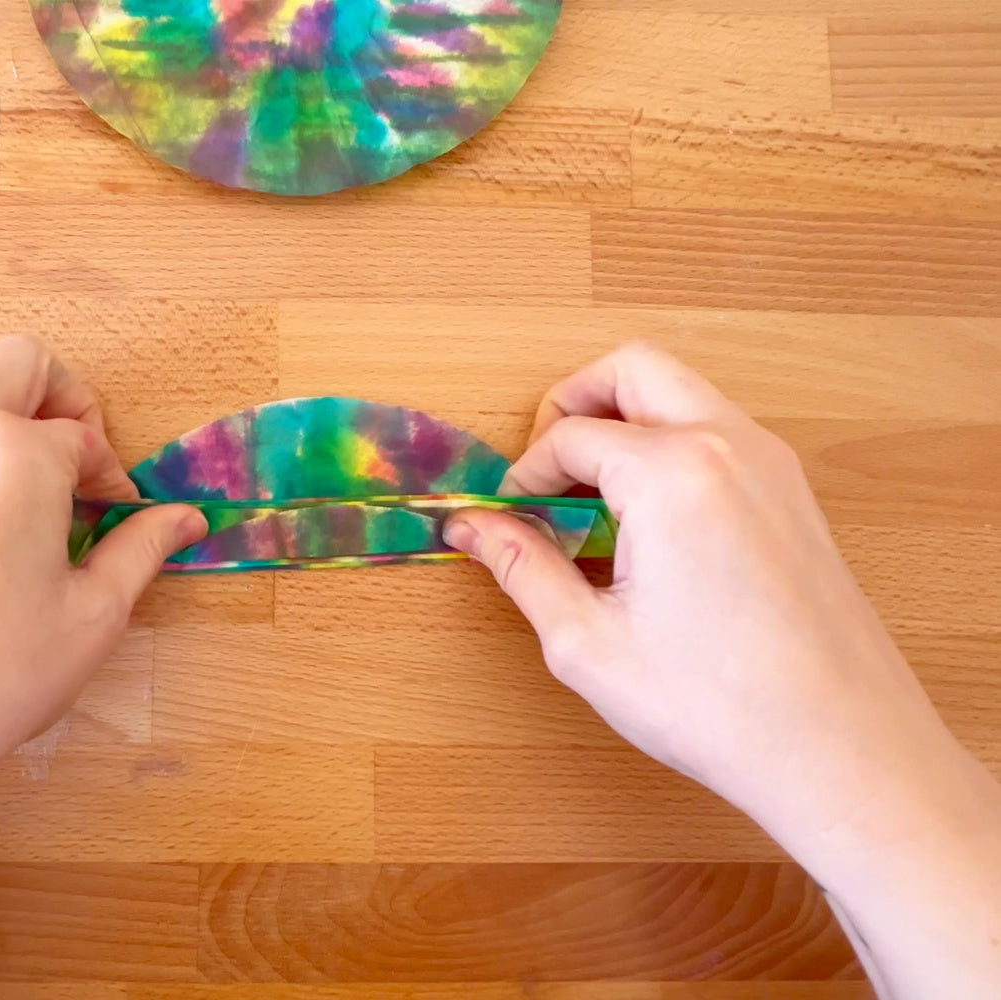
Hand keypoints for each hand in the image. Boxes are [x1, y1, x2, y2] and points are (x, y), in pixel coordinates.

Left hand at [0, 334, 204, 822]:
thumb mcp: (89, 618)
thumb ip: (141, 550)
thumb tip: (182, 519)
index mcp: (14, 451)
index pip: (83, 435)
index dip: (112, 476)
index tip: (116, 516)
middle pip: (18, 366)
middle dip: (63, 405)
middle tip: (77, 474)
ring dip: (5, 429)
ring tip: (24, 516)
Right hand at [444, 343, 1000, 997]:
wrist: (839, 749)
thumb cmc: (719, 706)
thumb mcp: (587, 641)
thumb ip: (522, 567)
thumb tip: (473, 527)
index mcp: (671, 474)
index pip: (569, 435)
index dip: (523, 475)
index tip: (507, 517)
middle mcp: (728, 445)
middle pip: (633, 370)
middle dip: (574, 404)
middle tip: (544, 469)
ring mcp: (772, 463)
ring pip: (682, 392)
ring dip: (626, 424)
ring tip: (592, 504)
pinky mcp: (794, 493)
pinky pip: (718, 432)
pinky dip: (670, 448)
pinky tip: (647, 527)